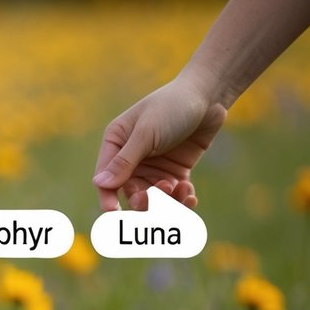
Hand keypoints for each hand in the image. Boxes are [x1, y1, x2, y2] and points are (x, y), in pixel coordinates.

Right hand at [93, 77, 227, 210]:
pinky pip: (174, 196)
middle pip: (130, 192)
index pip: (106, 177)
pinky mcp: (175, 173)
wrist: (209, 96)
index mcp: (116, 144)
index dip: (107, 196)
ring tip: (181, 190)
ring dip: (166, 201)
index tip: (113, 212)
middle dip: (143, 199)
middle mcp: (132, 159)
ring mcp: (154, 167)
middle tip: (157, 195)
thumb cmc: (172, 106)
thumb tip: (100, 184)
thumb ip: (125, 160)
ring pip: (153, 198)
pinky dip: (182, 200)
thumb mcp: (147, 132)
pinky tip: (190, 195)